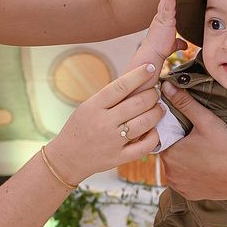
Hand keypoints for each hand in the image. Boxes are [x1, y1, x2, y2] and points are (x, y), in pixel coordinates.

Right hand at [48, 63, 163, 182]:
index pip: (121, 86)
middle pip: (137, 103)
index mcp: (94, 106)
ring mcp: (112, 141)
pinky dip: (153, 136)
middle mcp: (104, 123)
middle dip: (152, 95)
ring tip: (159, 108)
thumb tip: (135, 81)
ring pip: (144, 123)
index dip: (139, 75)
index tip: (150, 68)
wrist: (68, 158)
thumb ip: (108, 97)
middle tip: (156, 92)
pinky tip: (154, 130)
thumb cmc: (80, 128)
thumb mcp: (88, 107)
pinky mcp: (119, 157)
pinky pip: (144, 146)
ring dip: (157, 113)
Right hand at [125, 0, 180, 91]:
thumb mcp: (171, 45)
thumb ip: (178, 43)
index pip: (170, 6)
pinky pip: (168, 6)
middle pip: (168, 0)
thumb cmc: (159, 50)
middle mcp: (160, 17)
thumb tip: (185, 45)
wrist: (152, 55)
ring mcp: (161, 17)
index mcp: (163, 21)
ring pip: (168, 0)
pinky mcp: (163, 20)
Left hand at [158, 84, 226, 199]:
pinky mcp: (188, 194)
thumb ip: (184, 102)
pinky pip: (183, 181)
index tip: (187, 129)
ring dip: (183, 160)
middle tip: (197, 140)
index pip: (162, 137)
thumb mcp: (205, 121)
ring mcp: (178, 185)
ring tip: (202, 153)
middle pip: (169, 152)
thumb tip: (165, 85)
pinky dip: (190, 174)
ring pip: (175, 167)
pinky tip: (204, 167)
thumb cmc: (226, 148)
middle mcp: (169, 172)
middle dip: (179, 145)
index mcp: (169, 153)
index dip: (173, 131)